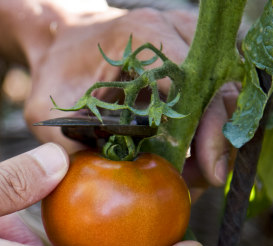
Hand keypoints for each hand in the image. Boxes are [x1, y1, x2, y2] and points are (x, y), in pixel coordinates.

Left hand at [23, 7, 235, 188]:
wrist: (59, 42)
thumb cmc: (54, 74)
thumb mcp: (47, 110)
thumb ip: (69, 147)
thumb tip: (103, 191)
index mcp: (142, 34)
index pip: (193, 80)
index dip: (206, 126)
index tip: (206, 169)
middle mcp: (173, 29)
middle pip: (219, 85)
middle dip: (217, 137)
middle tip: (206, 179)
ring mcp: (187, 38)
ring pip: (224, 88)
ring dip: (216, 132)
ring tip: (198, 172)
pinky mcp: (190, 55)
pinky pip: (215, 89)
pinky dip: (209, 123)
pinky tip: (193, 155)